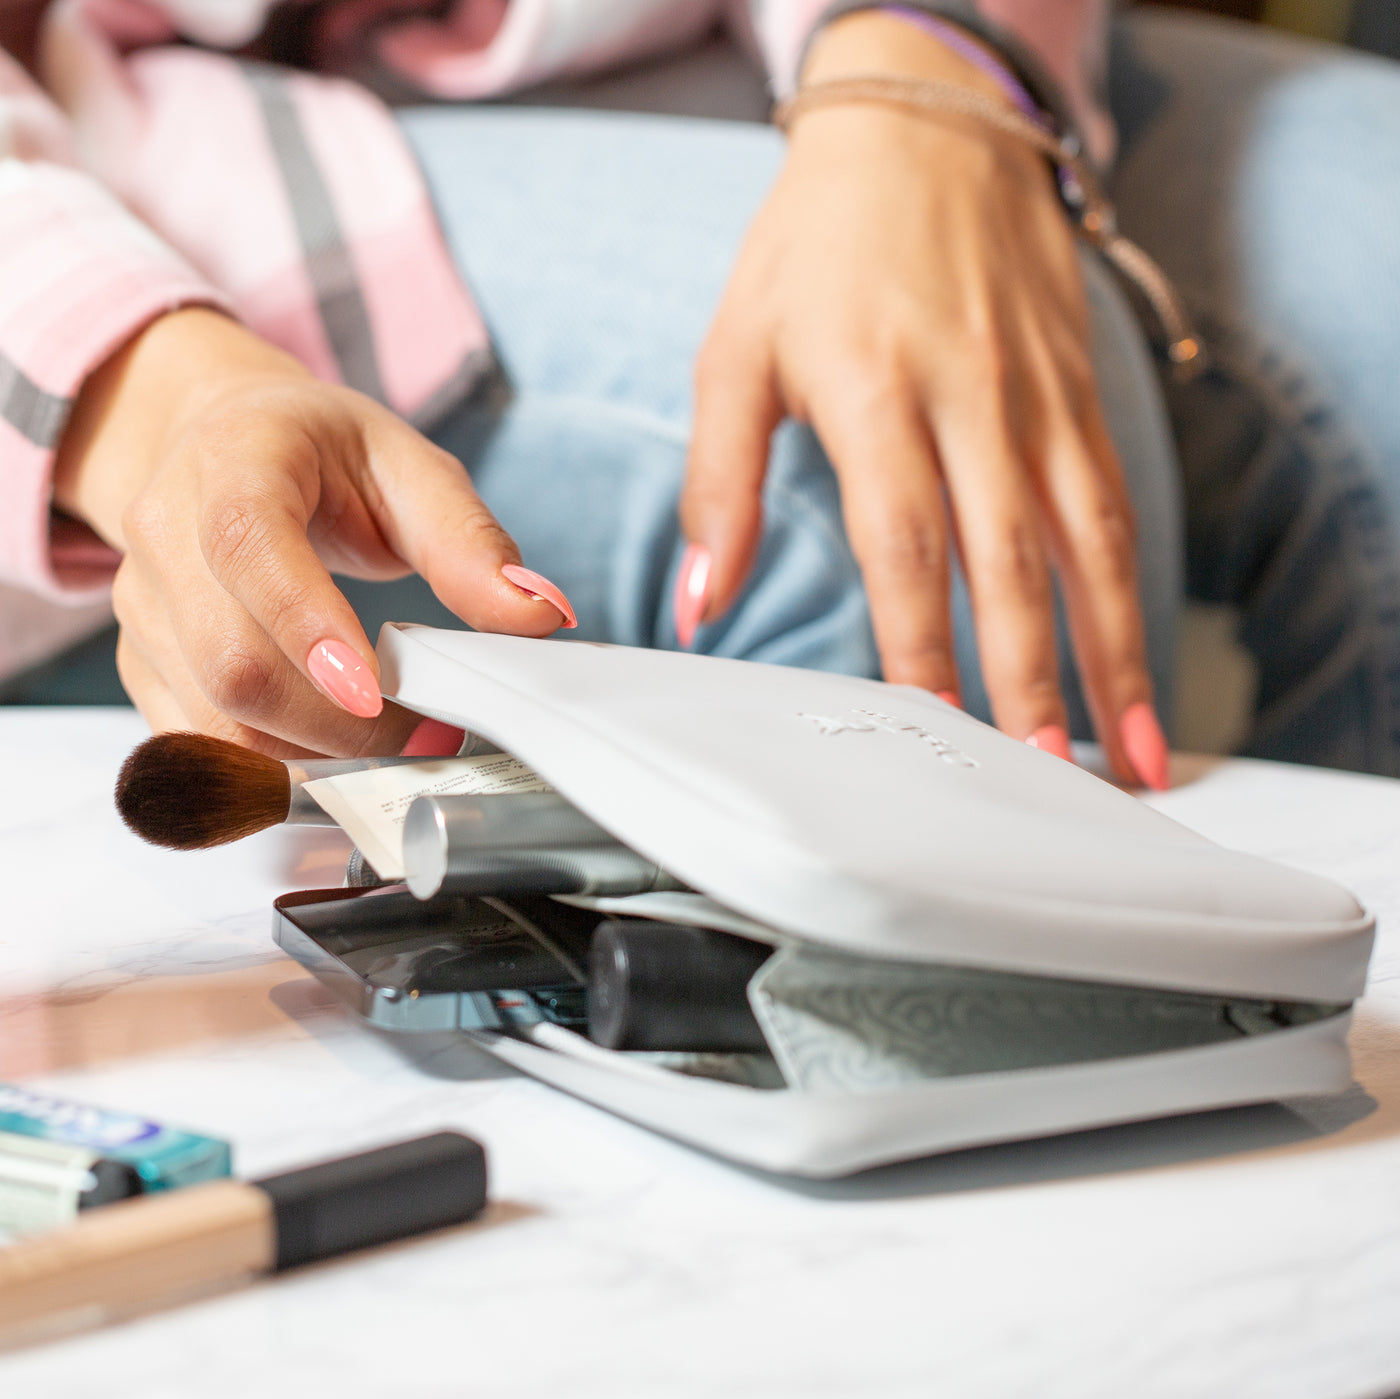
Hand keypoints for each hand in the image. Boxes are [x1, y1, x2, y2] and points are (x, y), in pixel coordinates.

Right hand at [54, 308, 573, 757]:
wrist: (219, 438)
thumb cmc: (318, 453)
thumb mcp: (407, 466)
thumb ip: (470, 542)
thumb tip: (538, 613)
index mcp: (233, 463)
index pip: (249, 547)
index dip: (307, 626)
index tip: (374, 690)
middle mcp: (166, 534)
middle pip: (233, 661)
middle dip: (341, 723)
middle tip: (428, 733)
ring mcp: (146, 605)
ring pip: (215, 718)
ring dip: (314, 754)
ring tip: (391, 744)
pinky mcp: (145, 661)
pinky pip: (199, 742)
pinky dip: (271, 767)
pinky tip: (332, 757)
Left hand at [679, 12, 1167, 786]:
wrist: (927, 126)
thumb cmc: (816, 244)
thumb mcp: (737, 348)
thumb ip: (720, 484)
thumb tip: (701, 605)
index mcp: (873, 391)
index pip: (903, 544)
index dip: (920, 646)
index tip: (930, 731)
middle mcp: (972, 398)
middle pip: (1012, 560)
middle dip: (1033, 678)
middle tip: (1048, 774)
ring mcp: (1040, 395)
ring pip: (1089, 542)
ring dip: (1112, 653)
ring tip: (1131, 749)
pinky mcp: (1081, 389)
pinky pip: (1113, 500)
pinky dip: (1128, 587)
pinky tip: (1134, 652)